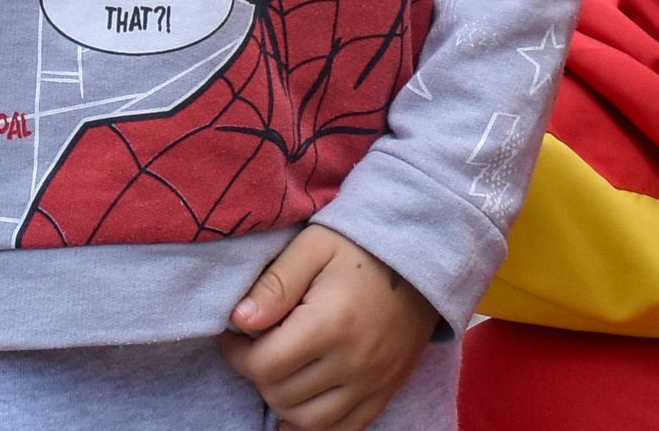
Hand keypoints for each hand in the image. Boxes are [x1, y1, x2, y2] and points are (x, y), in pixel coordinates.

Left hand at [218, 224, 438, 430]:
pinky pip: (344, 430)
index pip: (263, 365)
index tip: (235, 333)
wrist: (423, 257)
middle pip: (281, 395)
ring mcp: (372, 382)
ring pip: (308, 421)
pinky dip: (315, 427)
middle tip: (259, 345)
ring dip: (283, 401)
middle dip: (259, 372)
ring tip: (279, 370)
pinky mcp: (384, 391)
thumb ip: (275, 283)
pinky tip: (299, 409)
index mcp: (330, 324)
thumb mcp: (314, 246)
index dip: (237, 352)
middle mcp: (352, 362)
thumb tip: (238, 320)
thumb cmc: (362, 247)